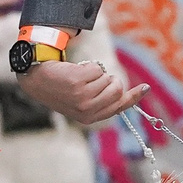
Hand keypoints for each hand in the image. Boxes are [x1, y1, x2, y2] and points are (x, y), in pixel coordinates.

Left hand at [19, 58, 143, 125]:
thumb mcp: (81, 100)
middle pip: (117, 89)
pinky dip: (89, 65)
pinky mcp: (77, 83)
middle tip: (93, 78)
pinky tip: (74, 71)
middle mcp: (87, 110)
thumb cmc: (61, 88)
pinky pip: (98, 68)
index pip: (119, 106)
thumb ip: (102, 100)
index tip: (146, 87)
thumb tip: (126, 92)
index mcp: (90, 117)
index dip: (134, 96)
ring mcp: (82, 97)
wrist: (37, 79)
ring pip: (107, 77)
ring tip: (78, 76)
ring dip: (96, 72)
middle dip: (110, 79)